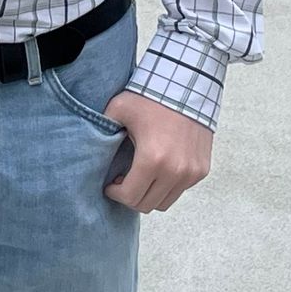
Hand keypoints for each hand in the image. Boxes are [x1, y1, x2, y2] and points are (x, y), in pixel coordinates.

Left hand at [101, 92, 212, 212]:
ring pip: (165, 202)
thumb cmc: (152, 97)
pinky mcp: (201, 170)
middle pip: (147, 205)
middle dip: (131, 197)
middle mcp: (175, 171)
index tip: (111, 185)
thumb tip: (89, 145)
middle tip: (124, 182)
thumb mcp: (119, 109)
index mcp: (152, 160)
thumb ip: (101, 129)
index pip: (130, 197)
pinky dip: (168, 185)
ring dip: (150, 194)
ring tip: (141, 176)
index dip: (115, 194)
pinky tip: (159, 168)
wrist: (188, 86)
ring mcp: (191, 172)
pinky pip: (180, 190)